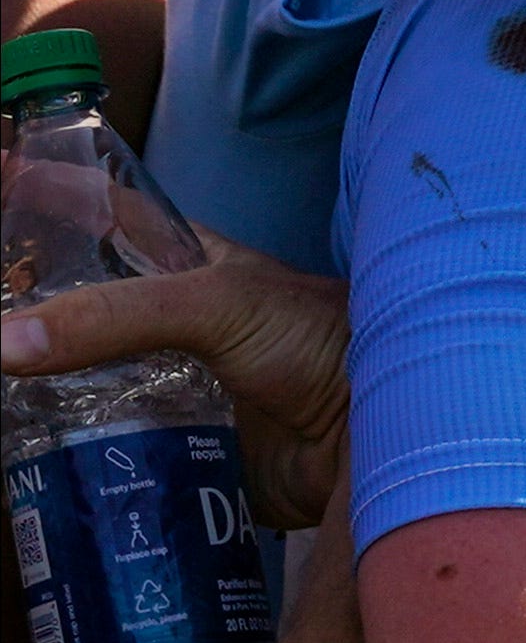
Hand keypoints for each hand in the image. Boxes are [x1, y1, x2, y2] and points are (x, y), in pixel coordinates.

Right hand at [2, 225, 347, 528]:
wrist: (371, 436)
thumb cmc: (319, 342)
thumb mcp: (218, 304)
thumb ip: (116, 317)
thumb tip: (5, 343)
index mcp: (191, 269)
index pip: (112, 219)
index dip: (55, 200)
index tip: (1, 180)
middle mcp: (176, 326)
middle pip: (84, 313)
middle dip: (31, 317)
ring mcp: (174, 389)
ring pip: (84, 386)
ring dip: (37, 395)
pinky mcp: (178, 452)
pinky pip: (107, 455)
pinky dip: (66, 459)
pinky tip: (24, 463)